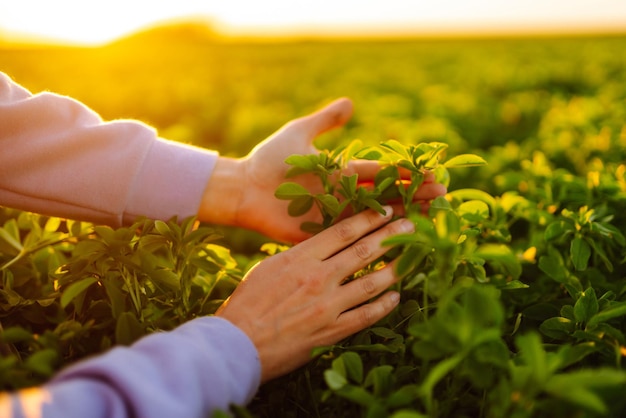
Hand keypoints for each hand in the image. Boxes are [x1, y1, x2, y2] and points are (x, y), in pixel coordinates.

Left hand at [198, 98, 445, 242]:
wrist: (244, 188)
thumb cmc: (269, 160)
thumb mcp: (299, 134)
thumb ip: (324, 121)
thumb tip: (350, 104)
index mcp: (342, 172)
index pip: (383, 172)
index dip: (407, 173)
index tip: (433, 173)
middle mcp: (344, 194)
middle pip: (387, 195)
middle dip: (415, 195)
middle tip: (443, 195)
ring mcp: (335, 215)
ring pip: (376, 217)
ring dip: (403, 216)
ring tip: (430, 217)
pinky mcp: (322, 234)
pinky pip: (353, 236)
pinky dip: (375, 238)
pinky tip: (397, 240)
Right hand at [216, 207, 413, 381]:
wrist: (237, 343)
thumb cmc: (247, 303)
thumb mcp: (269, 267)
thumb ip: (298, 255)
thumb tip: (320, 245)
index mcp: (301, 257)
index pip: (343, 231)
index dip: (368, 219)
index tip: (386, 210)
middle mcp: (319, 278)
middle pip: (363, 251)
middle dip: (391, 236)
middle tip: (411, 226)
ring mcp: (327, 306)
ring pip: (372, 282)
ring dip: (396, 268)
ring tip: (413, 258)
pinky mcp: (331, 332)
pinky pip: (366, 316)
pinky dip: (384, 306)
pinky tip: (397, 297)